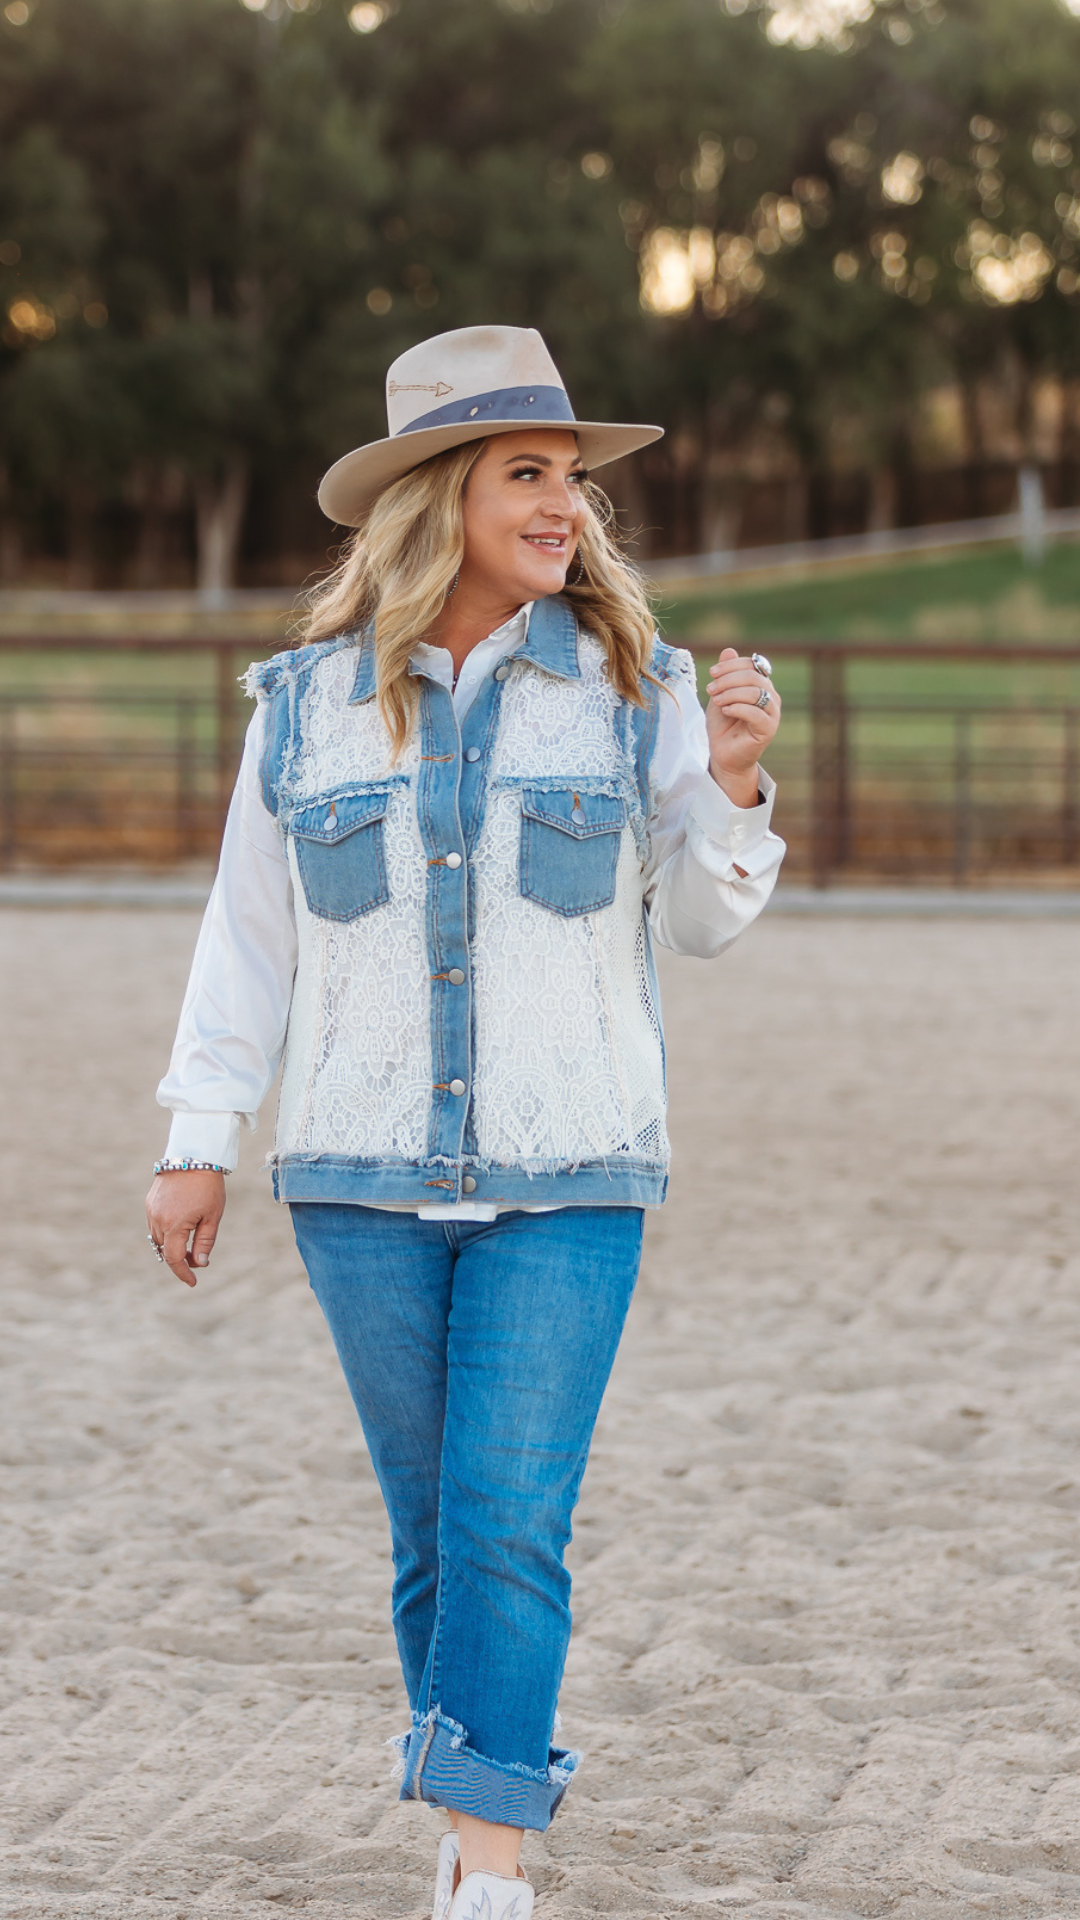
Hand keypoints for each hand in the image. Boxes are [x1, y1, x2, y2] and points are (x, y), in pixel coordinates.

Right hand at [145, 1171, 225, 1287]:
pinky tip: (180, 1227)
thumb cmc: (208, 1186)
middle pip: (166, 1251)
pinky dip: (166, 1232)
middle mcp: (158, 1219)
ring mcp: (151, 1210)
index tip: (193, 1282)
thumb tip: (200, 1263)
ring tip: (190, 1244)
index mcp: (174, 1225)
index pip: (175, 1259)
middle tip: (197, 1259)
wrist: (194, 1154)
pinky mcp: (150, 1202)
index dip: (183, 1273)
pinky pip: (155, 1225)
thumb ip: (205, 1242)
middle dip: (180, 1259)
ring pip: (158, 1239)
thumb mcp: (213, 1215)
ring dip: (172, 1246)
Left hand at [705, 647, 781, 807]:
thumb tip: (728, 650)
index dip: (731, 666)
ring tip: (716, 701)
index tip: (712, 673)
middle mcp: (771, 697)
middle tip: (711, 689)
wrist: (724, 755)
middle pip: (754, 677)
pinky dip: (737, 708)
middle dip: (728, 680)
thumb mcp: (720, 695)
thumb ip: (725, 675)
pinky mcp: (768, 729)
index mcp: (761, 686)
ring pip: (756, 692)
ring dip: (731, 693)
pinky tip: (725, 711)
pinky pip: (756, 712)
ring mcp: (772, 713)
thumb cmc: (723, 726)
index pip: (752, 665)